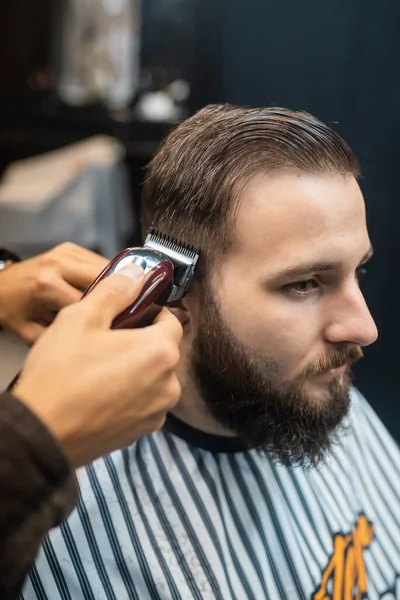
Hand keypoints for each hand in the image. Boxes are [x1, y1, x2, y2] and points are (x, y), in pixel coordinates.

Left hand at [0, 243, 107, 344]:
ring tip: (116, 302)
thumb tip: (93, 343)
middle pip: (105, 279)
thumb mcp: (32, 333)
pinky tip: (104, 289)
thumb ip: (63, 338)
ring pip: (106, 267)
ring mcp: (65, 253)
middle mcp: (57, 264)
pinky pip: (99, 261)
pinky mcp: (71, 249)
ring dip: (114, 284)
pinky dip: (106, 276)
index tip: (117, 326)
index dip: (107, 315)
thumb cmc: (13, 310)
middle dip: (117, 295)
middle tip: (125, 312)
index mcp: (47, 285)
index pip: (91, 303)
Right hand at [13, 264, 182, 466]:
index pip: (172, 321)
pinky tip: (100, 392)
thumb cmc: (59, 376)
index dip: (151, 312)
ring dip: (135, 369)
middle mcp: (168, 385)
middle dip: (140, 341)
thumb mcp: (81, 318)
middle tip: (106, 341)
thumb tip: (136, 275)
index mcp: (160, 352)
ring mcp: (157, 412)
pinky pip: (143, 402)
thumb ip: (114, 291)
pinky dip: (129, 394)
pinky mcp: (142, 432)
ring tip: (99, 368)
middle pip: (163, 350)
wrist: (41, 433)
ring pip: (154, 377)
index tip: (130, 313)